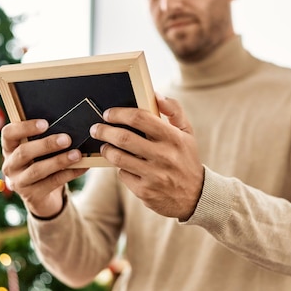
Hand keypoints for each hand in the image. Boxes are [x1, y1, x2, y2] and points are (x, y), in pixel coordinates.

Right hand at [0, 119, 88, 217]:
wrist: (43, 195)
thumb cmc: (42, 162)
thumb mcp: (39, 150)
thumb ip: (45, 138)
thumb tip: (69, 124)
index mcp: (9, 148)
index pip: (8, 134)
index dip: (24, 127)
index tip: (45, 123)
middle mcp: (10, 165)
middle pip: (24, 152)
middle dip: (46, 144)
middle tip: (66, 139)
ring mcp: (19, 182)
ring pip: (37, 170)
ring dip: (59, 161)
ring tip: (77, 154)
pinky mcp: (32, 196)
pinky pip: (52, 183)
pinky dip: (69, 173)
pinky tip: (82, 167)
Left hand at [90, 93, 203, 219]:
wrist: (195, 195)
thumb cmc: (186, 159)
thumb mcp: (187, 133)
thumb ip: (174, 110)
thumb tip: (156, 94)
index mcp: (173, 138)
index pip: (140, 118)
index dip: (119, 114)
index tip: (109, 114)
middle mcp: (164, 156)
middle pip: (124, 138)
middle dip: (104, 131)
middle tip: (96, 128)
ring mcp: (154, 175)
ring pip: (118, 158)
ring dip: (107, 149)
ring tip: (105, 146)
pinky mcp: (145, 191)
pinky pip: (123, 175)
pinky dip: (120, 168)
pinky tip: (123, 165)